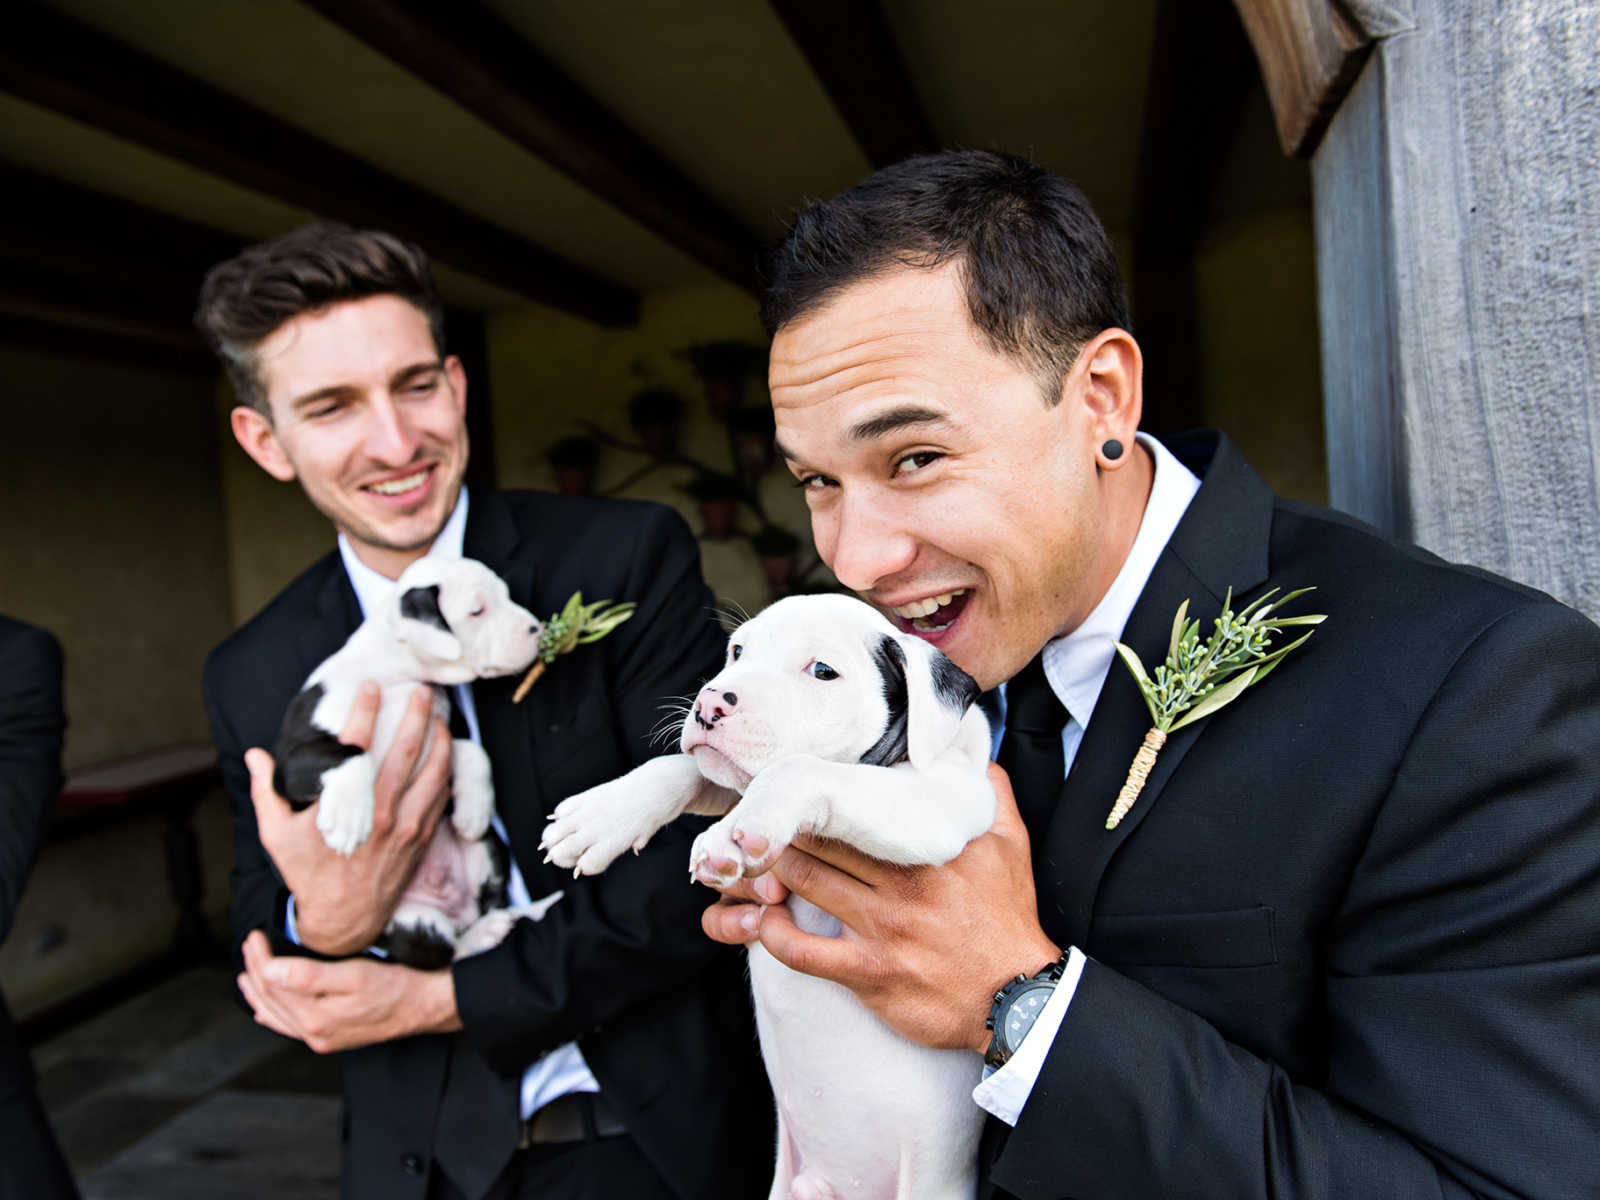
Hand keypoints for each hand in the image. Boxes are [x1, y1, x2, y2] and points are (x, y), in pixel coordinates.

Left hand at [237, 930, 459, 1052]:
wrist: (423, 1007)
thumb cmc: (395, 986)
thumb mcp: (354, 974)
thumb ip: (309, 976)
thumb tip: (270, 972)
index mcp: (316, 1017)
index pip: (274, 984)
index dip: (260, 959)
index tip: (255, 936)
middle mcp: (314, 1032)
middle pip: (271, 1000)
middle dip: (255, 971)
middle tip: (249, 944)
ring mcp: (321, 1038)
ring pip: (276, 1015)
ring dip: (258, 993)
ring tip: (246, 974)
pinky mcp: (329, 1037)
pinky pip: (290, 1028)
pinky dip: (273, 1016)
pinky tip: (264, 1010)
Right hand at [247, 683, 452, 954]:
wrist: (344, 919)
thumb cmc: (308, 873)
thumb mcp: (277, 835)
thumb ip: (265, 791)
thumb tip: (255, 755)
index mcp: (343, 806)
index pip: (357, 745)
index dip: (365, 711)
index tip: (372, 686)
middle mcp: (379, 811)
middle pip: (406, 750)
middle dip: (417, 715)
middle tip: (423, 691)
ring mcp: (405, 825)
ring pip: (433, 771)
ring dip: (440, 739)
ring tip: (441, 716)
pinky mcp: (421, 838)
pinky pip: (441, 797)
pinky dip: (447, 772)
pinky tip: (447, 754)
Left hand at [704, 763, 1059, 1053]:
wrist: (1019, 999)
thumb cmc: (1008, 919)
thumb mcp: (1010, 846)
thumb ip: (992, 793)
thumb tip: (975, 753)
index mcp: (929, 846)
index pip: (859, 806)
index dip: (820, 795)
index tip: (797, 786)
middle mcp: (903, 882)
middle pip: (822, 840)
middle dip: (785, 827)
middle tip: (759, 819)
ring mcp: (883, 928)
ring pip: (805, 883)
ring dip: (772, 870)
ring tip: (755, 860)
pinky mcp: (869, 973)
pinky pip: (802, 951)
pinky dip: (773, 932)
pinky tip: (764, 919)